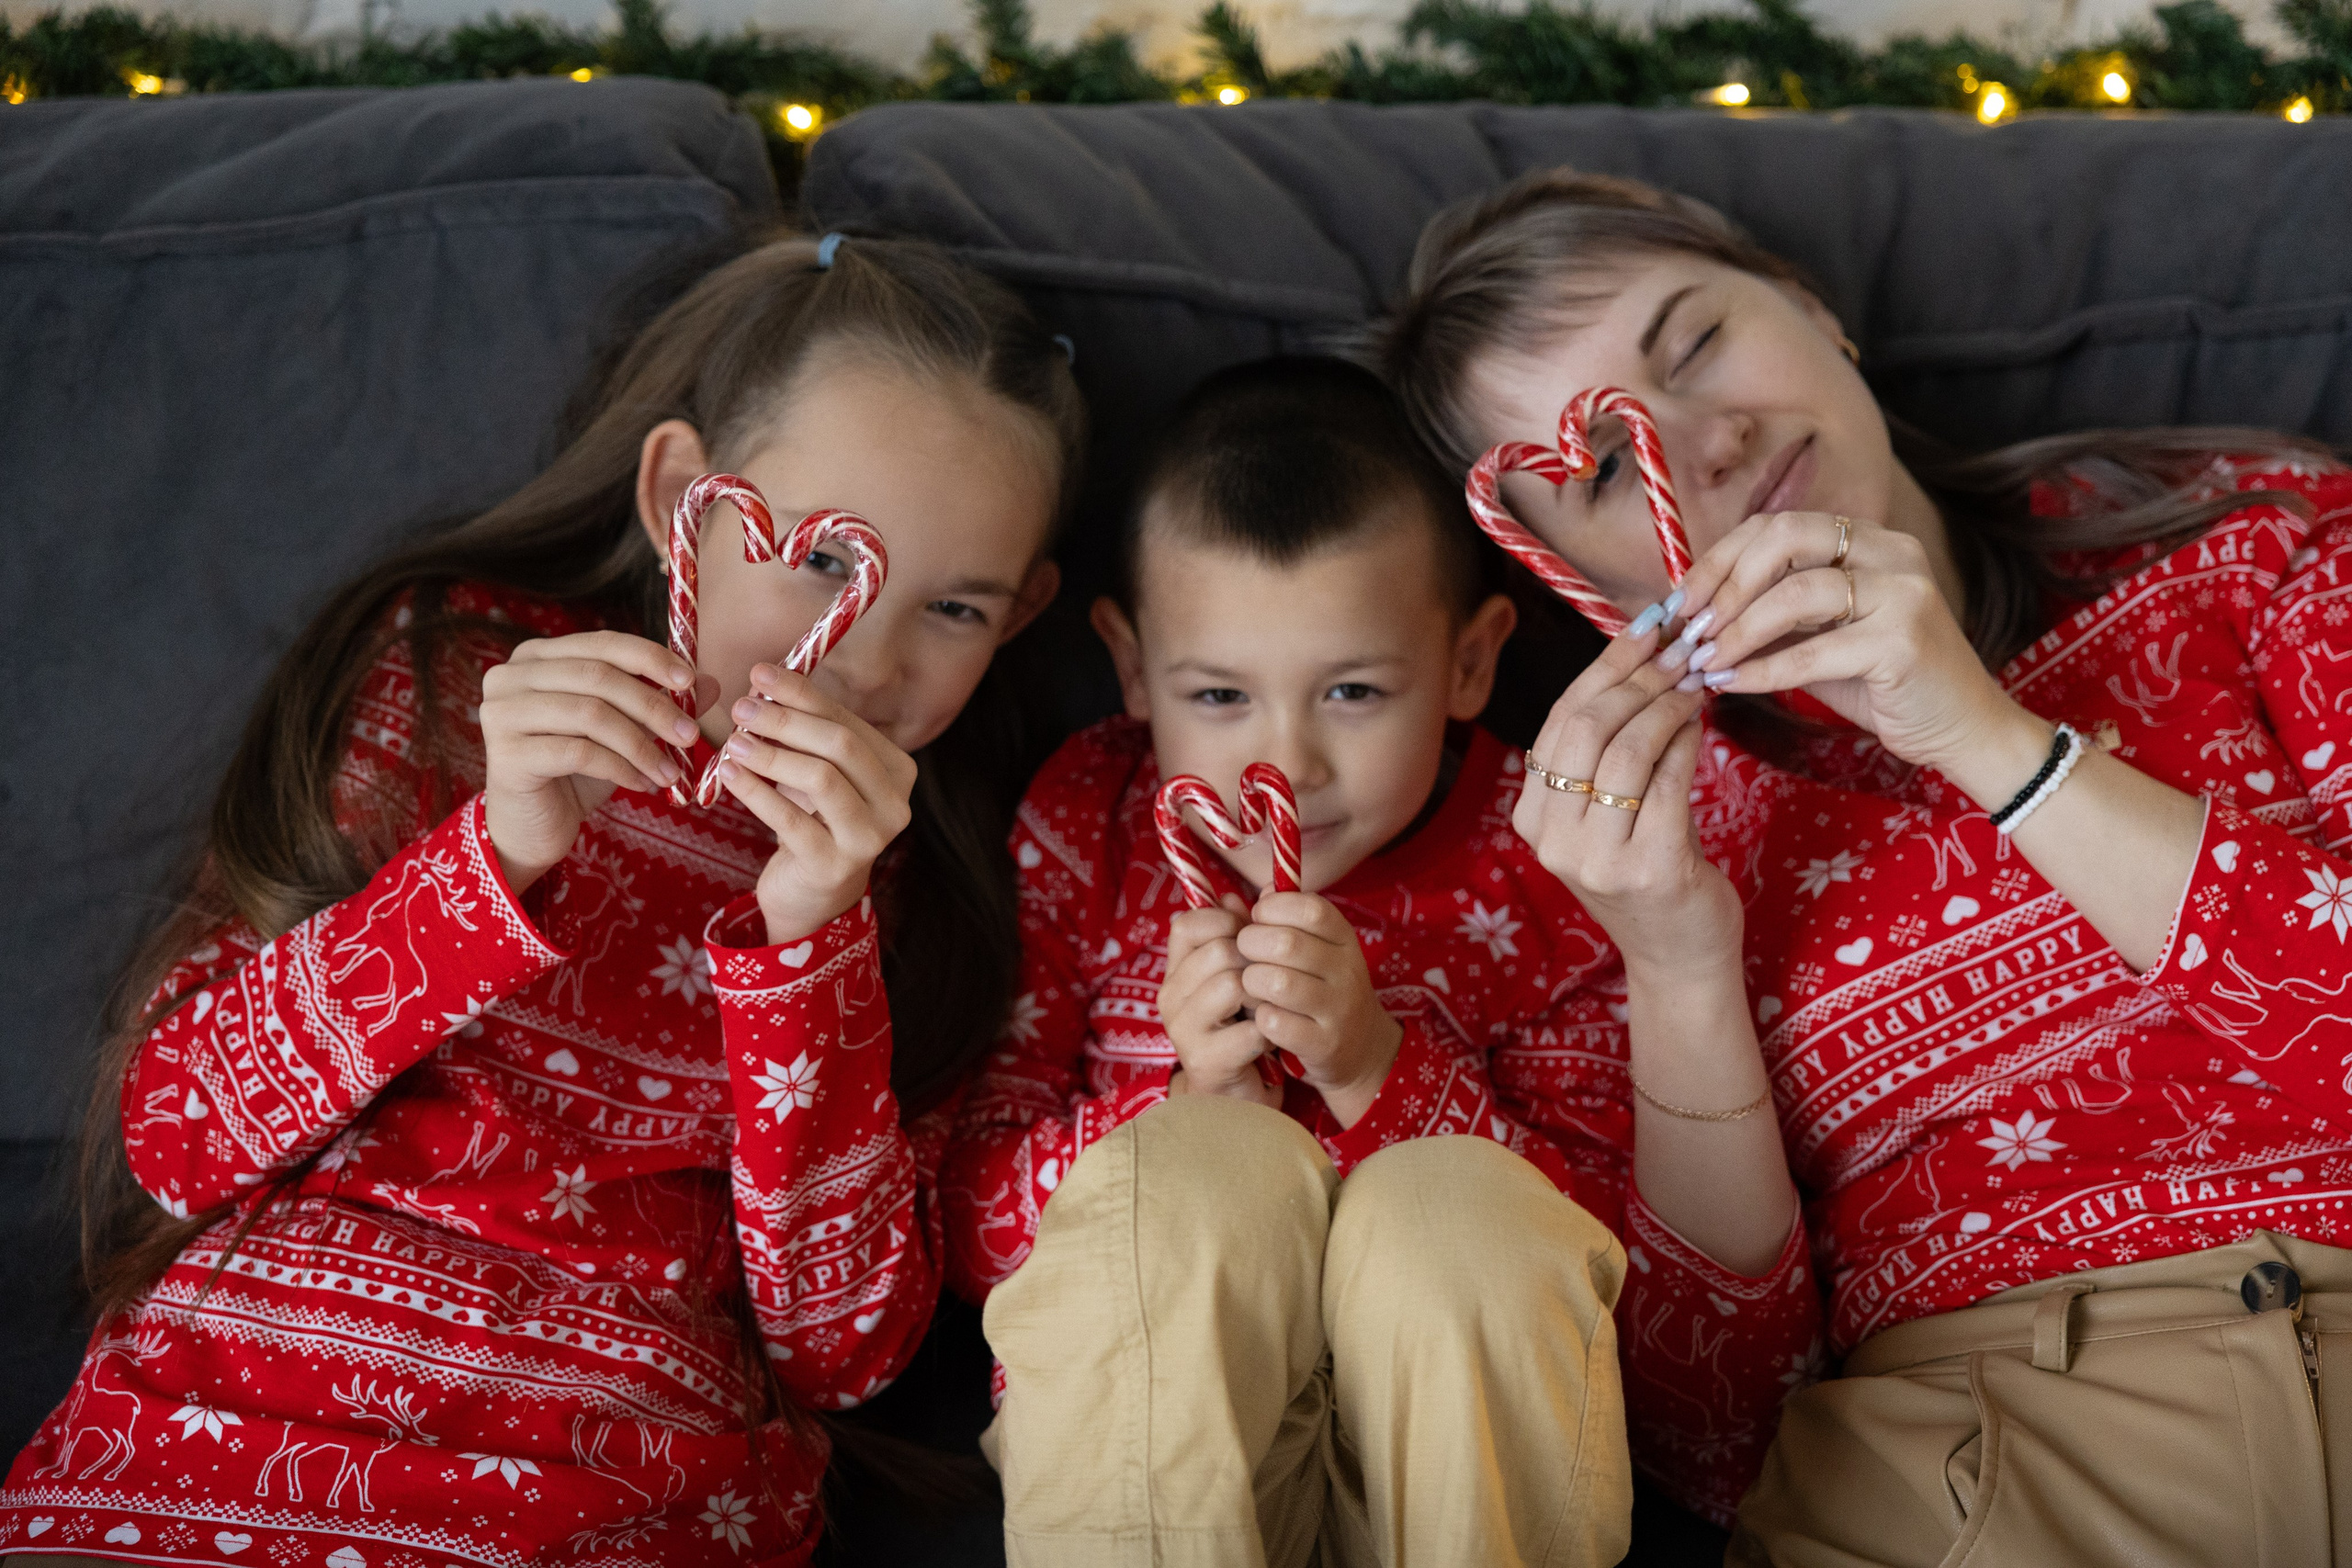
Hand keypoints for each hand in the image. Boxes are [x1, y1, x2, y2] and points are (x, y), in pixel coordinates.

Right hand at [481, 632, 705, 891]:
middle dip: (653, 706)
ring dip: (641, 745)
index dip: (650, 658)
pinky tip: (642, 785)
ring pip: (591, 715)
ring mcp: (502, 713)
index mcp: (536, 657)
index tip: (690, 681)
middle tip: (690, 735)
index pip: (601, 644)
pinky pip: (579, 752)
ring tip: (671, 771)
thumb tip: (708, 683)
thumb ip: (657, 703)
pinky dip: (620, 768)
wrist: (530, 828)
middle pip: (598, 677)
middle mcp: (510, 676)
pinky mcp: (506, 754)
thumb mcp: (622, 731)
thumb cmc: (576, 774)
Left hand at [714, 665, 917, 945]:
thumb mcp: (817, 770)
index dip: (802, 694)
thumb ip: (803, 730)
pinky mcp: (833, 867)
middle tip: (742, 708)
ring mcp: (869, 840)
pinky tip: (729, 774)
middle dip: (786, 721)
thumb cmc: (814, 819)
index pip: (847, 721)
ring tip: (732, 742)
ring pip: (821, 779)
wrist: (813, 894)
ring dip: (771, 754)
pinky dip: (756, 792)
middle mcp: (894, 805)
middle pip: (840, 746)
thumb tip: (763, 680)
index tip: (759, 674)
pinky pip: (790, 821)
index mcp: (897, 771)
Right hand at [1160, 896, 1280, 1108]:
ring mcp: (1183, 1031)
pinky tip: (1271, 1040)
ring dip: (1263, 995)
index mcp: (1175, 971)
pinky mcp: (1206, 1061)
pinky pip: (1251, 1029)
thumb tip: (1237, 896)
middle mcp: (1170, 997)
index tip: (1250, 940)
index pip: (1188, 923)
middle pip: (1218, 950)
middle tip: (1266, 982)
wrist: (1240, 1094)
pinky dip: (1270, 1031)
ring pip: (1233, 984)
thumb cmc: (1241, 1027)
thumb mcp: (1238, 975)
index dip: (1227, 922)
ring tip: (1267, 1010)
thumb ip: (1236, 935)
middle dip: (1254, 961)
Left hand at [1235, 893, 1400, 1127]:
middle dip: (1251, 944)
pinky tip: (1263, 1015)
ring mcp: (1338, 1009)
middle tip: (1244, 952)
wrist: (1361, 1047)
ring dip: (1252, 981)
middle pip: (1287, 944)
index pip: (1311, 908)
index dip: (1274, 908)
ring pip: (1279, 983)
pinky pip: (1277, 1023)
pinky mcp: (1324, 1043)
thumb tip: (1229, 900)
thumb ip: (1275, 920)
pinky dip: (1260, 1017)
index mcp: (1344, 938)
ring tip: (1251, 984)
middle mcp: (1347, 970)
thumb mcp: (1314, 948)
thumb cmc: (1323, 987)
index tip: (1257, 918)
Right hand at [1515, 619, 1739, 978]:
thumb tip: (1643, 657)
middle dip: (1639, 678)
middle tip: (1680, 650)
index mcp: (1532, 817)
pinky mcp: (1648, 869)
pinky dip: (1687, 741)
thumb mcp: (1609, 813)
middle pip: (1586, 728)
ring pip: (1626, 750)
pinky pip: (1667, 781)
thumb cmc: (1650, 871)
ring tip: (1696, 684)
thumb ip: (1608, 752)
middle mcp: (1552, 839)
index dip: (1605, 666)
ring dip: (1667, 705)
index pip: (1559, 720)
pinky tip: (1703, 723)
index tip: (1645, 628)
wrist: (1678, 956)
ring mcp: (1596, 859)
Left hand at [1670, 509, 2016, 776]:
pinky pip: (1813, 651)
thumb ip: (1770, 618)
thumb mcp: (1818, 640)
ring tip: (1703, 662)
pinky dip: (1762, 669)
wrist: (1960, 729)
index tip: (1680, 602)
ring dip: (1737, 630)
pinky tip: (1731, 684)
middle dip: (1724, 583)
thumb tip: (1696, 616)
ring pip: (1796, 592)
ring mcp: (1903, 592)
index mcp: (1867, 540)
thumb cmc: (1882, 684)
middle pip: (1784, 537)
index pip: (1775, 525)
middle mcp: (1890, 552)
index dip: (1719, 560)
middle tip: (1689, 629)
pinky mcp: (1904, 641)